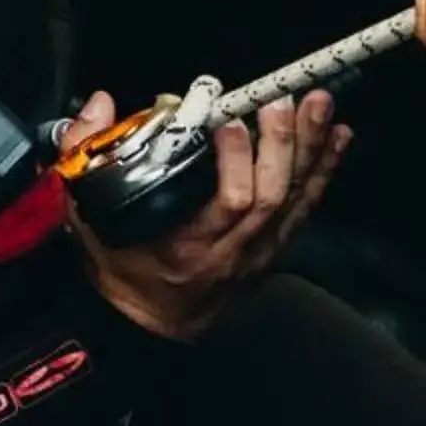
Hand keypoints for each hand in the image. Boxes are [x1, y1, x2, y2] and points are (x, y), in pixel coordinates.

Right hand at [62, 87, 349, 342]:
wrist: (154, 325)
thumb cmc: (122, 266)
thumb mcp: (89, 219)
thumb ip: (86, 157)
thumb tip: (101, 103)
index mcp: (187, 248)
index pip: (229, 205)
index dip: (236, 160)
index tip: (228, 120)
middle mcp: (232, 252)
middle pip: (273, 197)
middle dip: (282, 144)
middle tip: (281, 101)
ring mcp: (260, 253)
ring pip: (296, 198)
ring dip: (311, 147)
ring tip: (319, 102)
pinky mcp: (276, 248)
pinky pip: (308, 207)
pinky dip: (326, 168)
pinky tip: (338, 134)